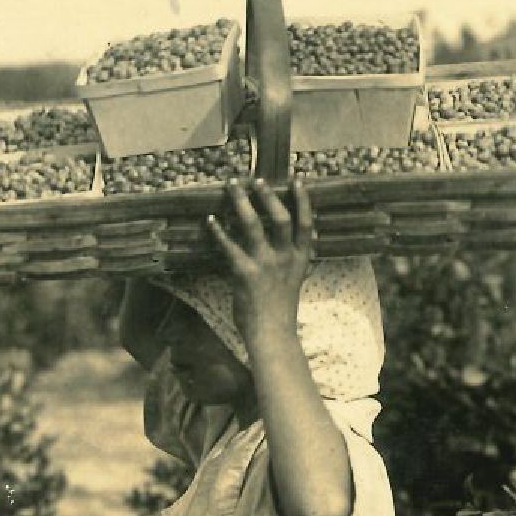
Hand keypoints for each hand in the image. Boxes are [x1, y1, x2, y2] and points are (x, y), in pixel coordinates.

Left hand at [203, 180, 316, 341]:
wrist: (273, 335)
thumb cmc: (280, 310)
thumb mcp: (294, 281)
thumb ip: (292, 260)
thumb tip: (292, 243)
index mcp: (300, 258)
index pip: (305, 223)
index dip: (303, 199)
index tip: (297, 180)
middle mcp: (285, 257)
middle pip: (279, 217)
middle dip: (268, 195)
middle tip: (256, 180)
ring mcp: (265, 264)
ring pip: (253, 225)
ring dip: (241, 203)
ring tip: (232, 187)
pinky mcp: (245, 273)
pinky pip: (229, 246)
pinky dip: (218, 232)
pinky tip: (210, 220)